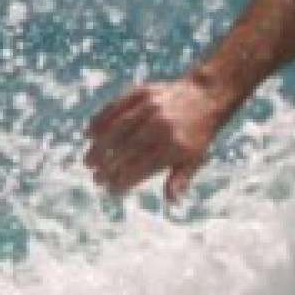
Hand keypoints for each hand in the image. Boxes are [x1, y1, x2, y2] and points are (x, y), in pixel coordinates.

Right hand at [84, 76, 230, 201]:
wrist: (206, 95)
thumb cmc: (197, 134)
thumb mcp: (195, 158)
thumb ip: (180, 178)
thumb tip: (171, 201)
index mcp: (175, 146)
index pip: (142, 167)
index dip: (124, 180)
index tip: (111, 190)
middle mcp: (162, 126)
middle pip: (127, 149)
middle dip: (108, 167)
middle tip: (96, 179)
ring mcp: (151, 107)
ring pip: (118, 129)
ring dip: (100, 146)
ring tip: (88, 162)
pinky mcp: (143, 92)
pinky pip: (116, 107)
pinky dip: (101, 120)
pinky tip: (89, 134)